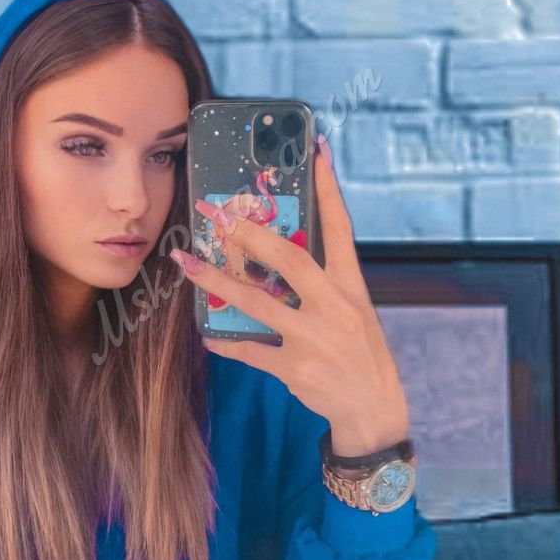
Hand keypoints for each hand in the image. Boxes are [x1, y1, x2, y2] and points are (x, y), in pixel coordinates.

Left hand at [170, 135, 409, 455]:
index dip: (328, 188)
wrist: (374, 409)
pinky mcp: (294, 368)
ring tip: (186, 261)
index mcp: (352, 286)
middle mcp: (335, 307)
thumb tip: (280, 252)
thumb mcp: (354, 309)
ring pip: (256, 302)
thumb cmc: (361, 352)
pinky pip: (248, 349)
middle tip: (219, 213)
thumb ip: (323, 283)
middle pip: (289, 258)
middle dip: (250, 234)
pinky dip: (224, 340)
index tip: (316, 150)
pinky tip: (206, 332)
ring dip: (217, 280)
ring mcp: (313, 338)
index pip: (341, 228)